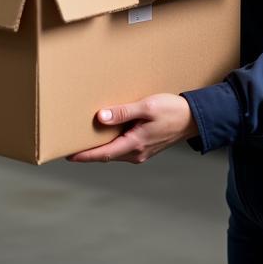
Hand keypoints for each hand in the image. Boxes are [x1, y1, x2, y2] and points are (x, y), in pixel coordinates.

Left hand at [67, 93, 197, 164]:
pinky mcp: (144, 146)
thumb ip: (123, 112)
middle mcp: (136, 153)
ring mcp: (141, 151)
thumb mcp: (146, 107)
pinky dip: (111, 142)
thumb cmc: (171, 111)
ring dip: (100, 147)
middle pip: (107, 155)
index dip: (85, 156)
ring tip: (84, 137)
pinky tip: (106, 132)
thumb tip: (101, 118)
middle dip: (89, 152)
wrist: (193, 118)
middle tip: (70, 144)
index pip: (104, 154)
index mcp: (135, 144)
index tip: (69, 155)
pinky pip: (123, 147)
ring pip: (115, 152)